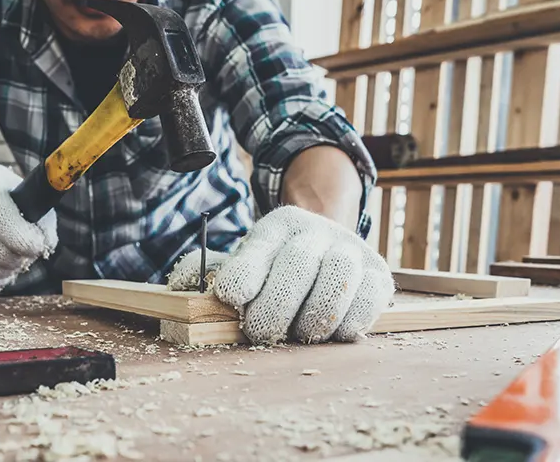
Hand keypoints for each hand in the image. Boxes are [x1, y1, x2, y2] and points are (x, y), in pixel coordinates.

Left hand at [167, 206, 393, 343]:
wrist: (329, 247)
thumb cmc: (275, 266)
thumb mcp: (241, 259)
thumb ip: (209, 272)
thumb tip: (180, 286)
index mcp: (278, 226)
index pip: (259, 248)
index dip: (244, 273)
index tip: (231, 297)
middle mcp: (317, 232)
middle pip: (298, 266)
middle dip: (275, 307)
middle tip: (260, 333)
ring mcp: (352, 251)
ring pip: (336, 282)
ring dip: (312, 318)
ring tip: (298, 333)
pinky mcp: (379, 276)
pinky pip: (368, 301)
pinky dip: (347, 324)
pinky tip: (329, 332)